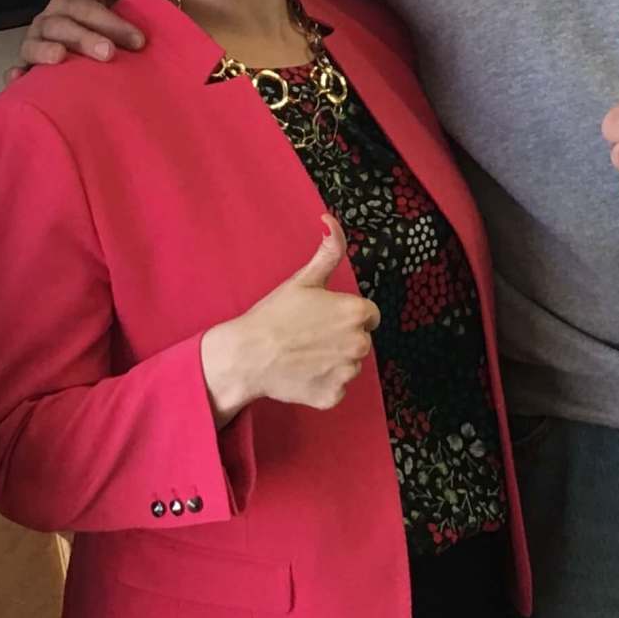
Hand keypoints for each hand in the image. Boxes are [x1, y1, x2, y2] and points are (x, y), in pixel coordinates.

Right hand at [7, 0, 144, 81]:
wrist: (87, 40)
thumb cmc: (101, 19)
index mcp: (68, 2)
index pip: (86, 8)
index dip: (111, 22)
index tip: (138, 40)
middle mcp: (48, 21)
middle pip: (62, 27)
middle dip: (85, 39)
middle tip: (109, 53)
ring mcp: (34, 44)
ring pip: (34, 45)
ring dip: (45, 51)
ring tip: (59, 57)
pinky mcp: (27, 67)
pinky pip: (18, 69)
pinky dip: (16, 73)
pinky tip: (19, 78)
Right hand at [201, 216, 380, 421]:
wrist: (249, 355)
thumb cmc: (275, 314)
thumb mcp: (304, 278)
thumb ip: (329, 250)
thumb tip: (331, 221)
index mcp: (356, 313)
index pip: (369, 315)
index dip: (346, 314)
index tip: (324, 317)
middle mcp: (360, 344)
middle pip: (360, 340)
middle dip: (342, 337)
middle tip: (311, 335)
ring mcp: (348, 373)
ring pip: (349, 365)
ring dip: (334, 361)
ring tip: (304, 354)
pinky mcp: (335, 396)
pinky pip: (336, 388)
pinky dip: (323, 383)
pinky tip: (302, 373)